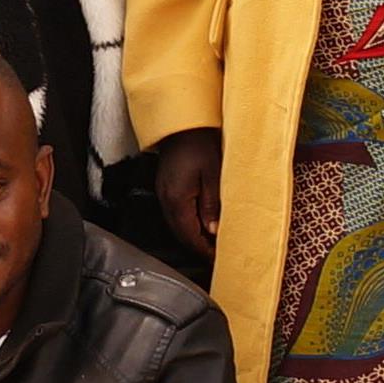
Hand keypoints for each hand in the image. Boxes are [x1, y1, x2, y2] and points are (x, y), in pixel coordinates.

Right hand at [152, 129, 224, 254]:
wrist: (183, 124)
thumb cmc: (199, 143)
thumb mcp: (213, 174)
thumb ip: (212, 205)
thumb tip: (214, 231)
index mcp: (177, 200)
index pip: (190, 237)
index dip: (205, 251)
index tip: (219, 258)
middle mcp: (166, 200)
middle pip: (182, 235)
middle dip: (200, 247)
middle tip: (219, 254)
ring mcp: (164, 195)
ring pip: (178, 226)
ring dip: (194, 236)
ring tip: (214, 241)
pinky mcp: (166, 189)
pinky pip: (176, 214)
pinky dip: (189, 224)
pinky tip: (202, 223)